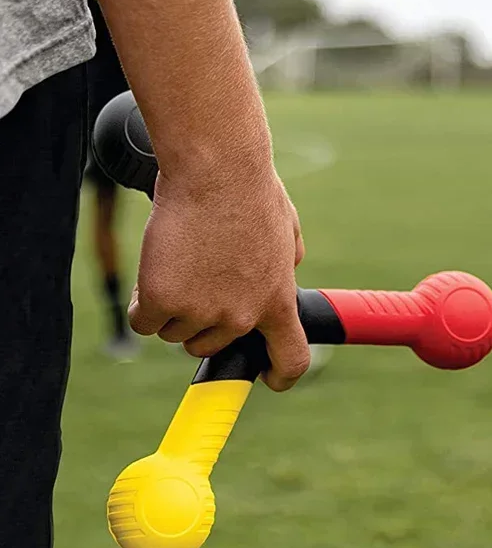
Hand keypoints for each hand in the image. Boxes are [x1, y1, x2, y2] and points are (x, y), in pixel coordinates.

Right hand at [130, 164, 308, 391]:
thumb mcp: (287, 229)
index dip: (280, 375)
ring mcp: (203, 312)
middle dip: (199, 320)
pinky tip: (158, 265)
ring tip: (181, 259)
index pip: (290, 358)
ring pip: (173, 331)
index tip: (269, 378)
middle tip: (198, 277)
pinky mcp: (164, 301)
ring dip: (171, 305)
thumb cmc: (250, 190)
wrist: (216, 170)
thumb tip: (284, 273)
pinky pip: (144, 321)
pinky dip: (144, 301)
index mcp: (277, 300)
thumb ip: (284, 263)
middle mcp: (242, 315)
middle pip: (209, 345)